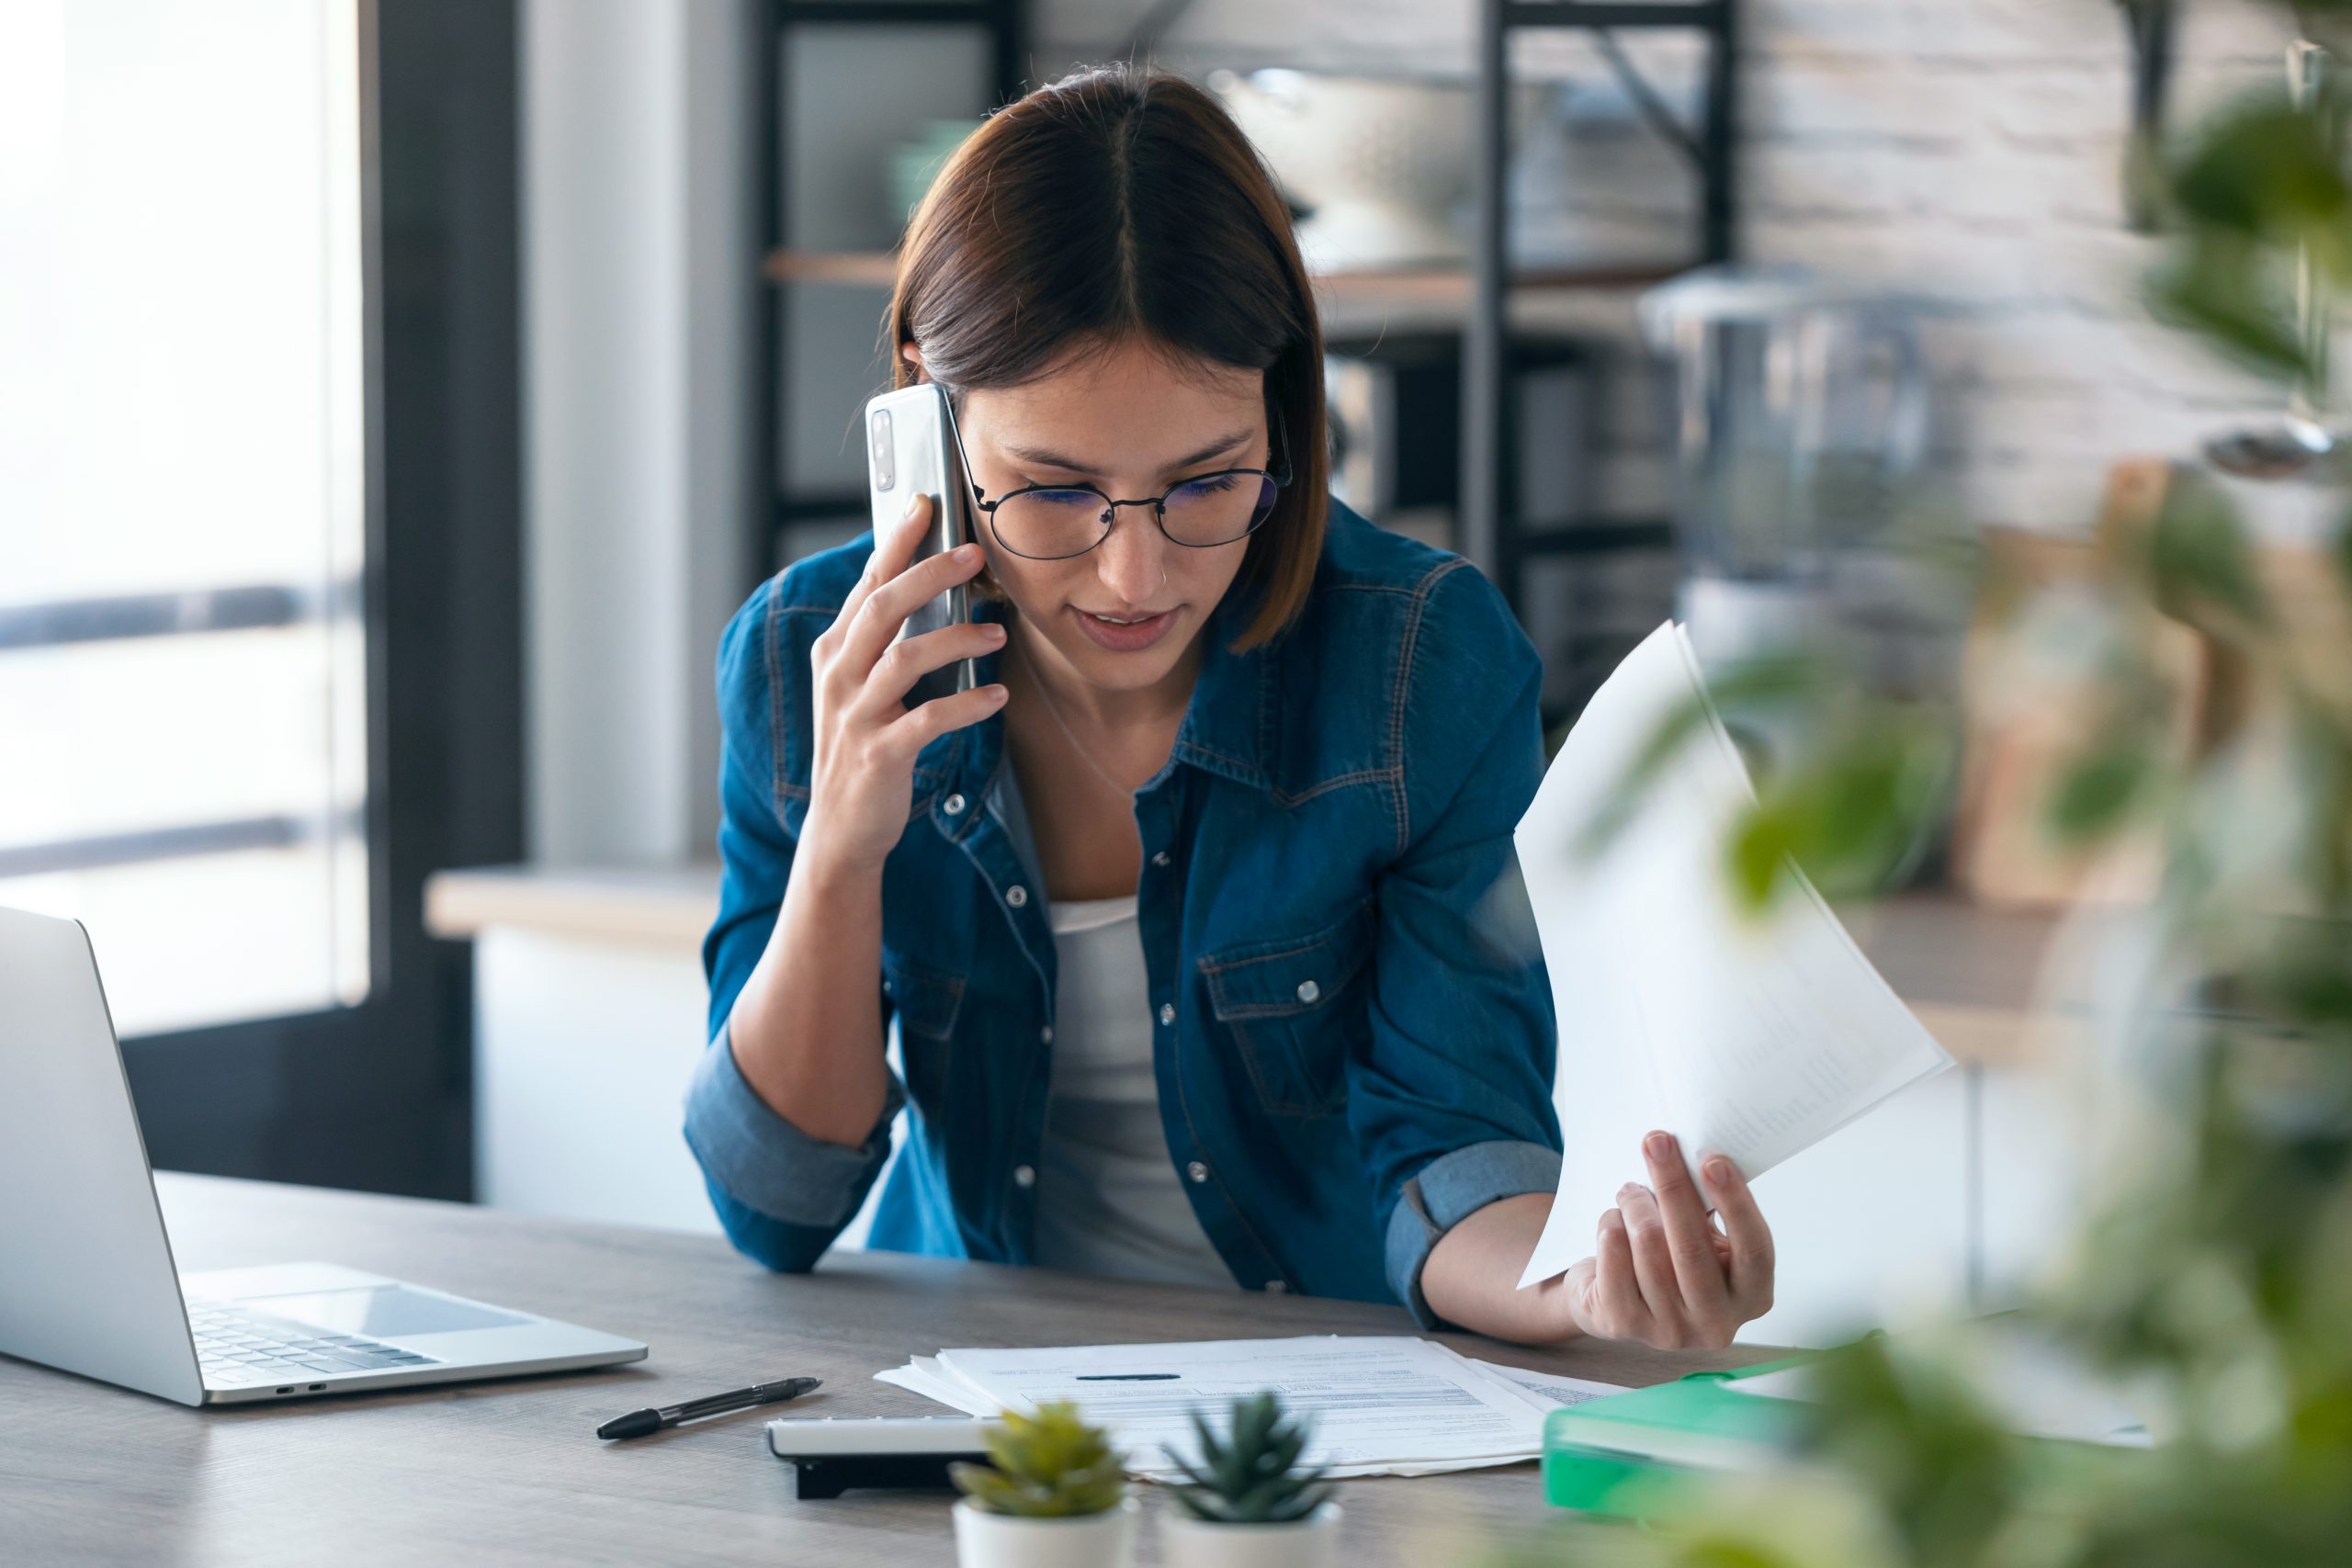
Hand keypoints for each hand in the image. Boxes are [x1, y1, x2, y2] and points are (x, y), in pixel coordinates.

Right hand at [801, 494, 1007, 873]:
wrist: (842, 829)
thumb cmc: (863, 747)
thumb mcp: (862, 688)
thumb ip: (884, 642)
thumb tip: (930, 588)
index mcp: (834, 652)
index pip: (866, 584)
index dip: (894, 543)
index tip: (925, 504)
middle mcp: (838, 676)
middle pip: (881, 608)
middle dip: (928, 574)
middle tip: (974, 554)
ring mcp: (854, 716)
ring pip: (903, 659)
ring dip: (955, 640)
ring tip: (997, 634)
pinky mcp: (878, 755)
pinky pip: (926, 720)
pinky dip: (965, 705)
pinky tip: (997, 697)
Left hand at [1560, 1132, 1773, 1350]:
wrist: (1615, 1301)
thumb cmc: (1671, 1258)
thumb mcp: (1704, 1238)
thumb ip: (1709, 1209)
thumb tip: (1694, 1153)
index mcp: (1751, 1296)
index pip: (1755, 1250)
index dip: (1736, 1203)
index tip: (1712, 1160)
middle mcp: (1717, 1323)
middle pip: (1693, 1247)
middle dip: (1672, 1185)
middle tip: (1656, 1141)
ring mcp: (1670, 1331)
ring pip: (1648, 1245)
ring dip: (1635, 1203)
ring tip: (1631, 1191)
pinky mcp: (1624, 1324)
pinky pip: (1613, 1256)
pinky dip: (1611, 1225)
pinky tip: (1614, 1221)